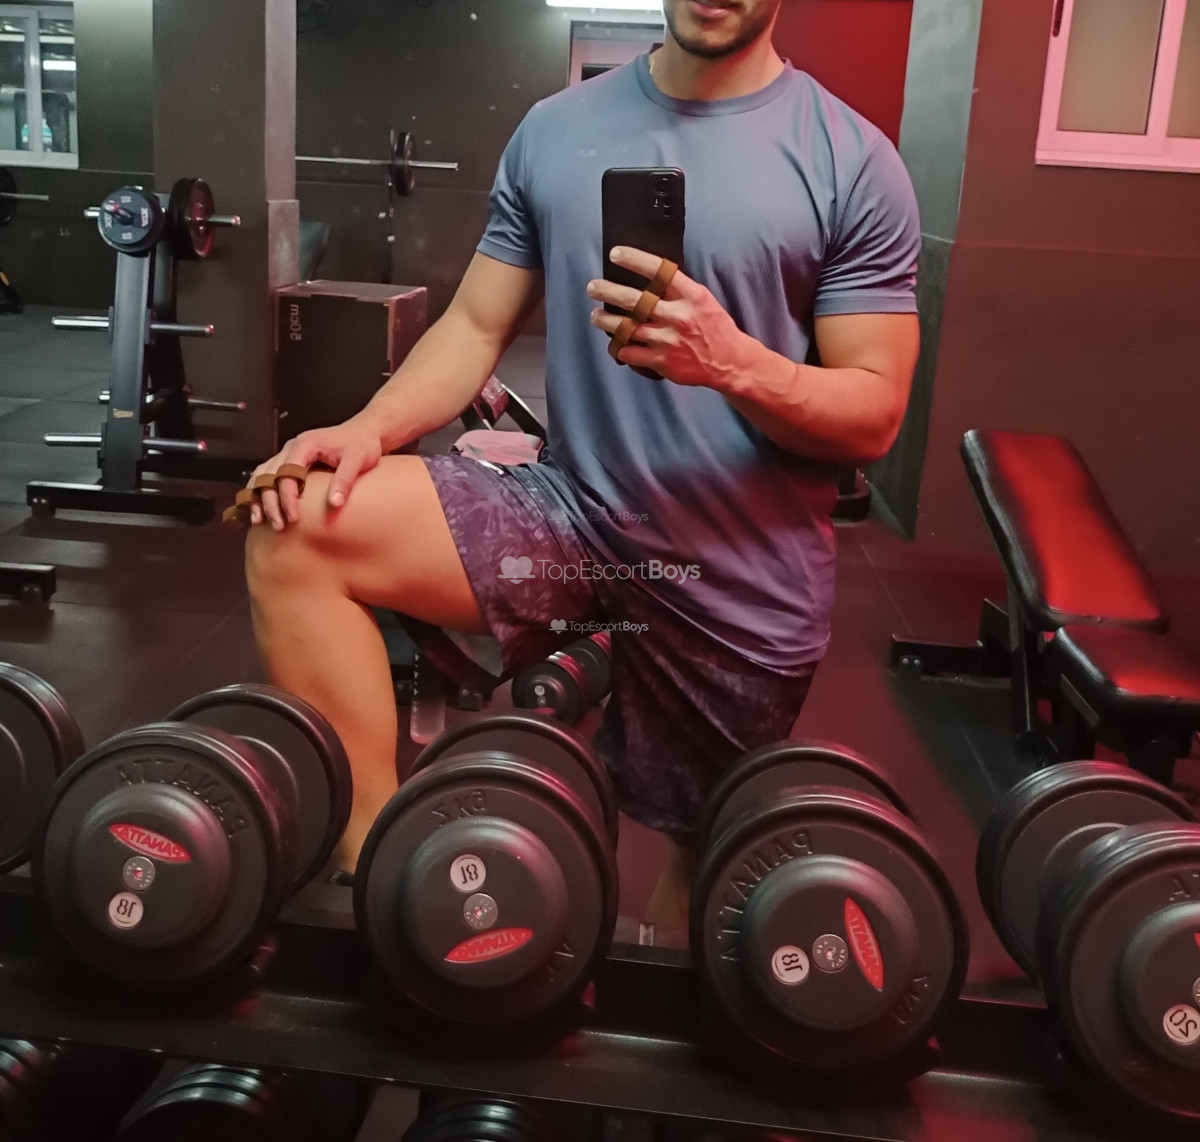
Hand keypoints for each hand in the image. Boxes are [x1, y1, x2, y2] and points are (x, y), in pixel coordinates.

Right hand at [245, 418, 383, 529]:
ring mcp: (288, 455)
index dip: (288, 497)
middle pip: (268, 475)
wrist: (364, 432)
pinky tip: (259, 511)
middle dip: (270, 502)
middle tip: (279, 526)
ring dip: (259, 498)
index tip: (294, 518)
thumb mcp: (357, 459)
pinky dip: (259, 493)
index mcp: (305, 444)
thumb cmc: (361, 443)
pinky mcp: (289, 463)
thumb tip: (334, 503)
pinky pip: (266, 477)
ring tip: (261, 521)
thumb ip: (344, 479)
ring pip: (262, 475)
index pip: (287, 473)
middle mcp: (291, 448)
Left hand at [586, 247, 750, 388]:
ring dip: (606, 321)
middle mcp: (677, 316)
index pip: (658, 271)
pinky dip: (619, 347)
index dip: (634, 260)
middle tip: (593, 287)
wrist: (729, 362)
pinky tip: (616, 343)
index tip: (616, 254)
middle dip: (608, 291)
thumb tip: (648, 275)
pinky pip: (630, 353)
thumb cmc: (714, 328)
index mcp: (690, 295)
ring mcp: (668, 340)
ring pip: (626, 328)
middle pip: (634, 300)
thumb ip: (678, 289)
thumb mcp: (702, 300)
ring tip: (597, 316)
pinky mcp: (662, 361)